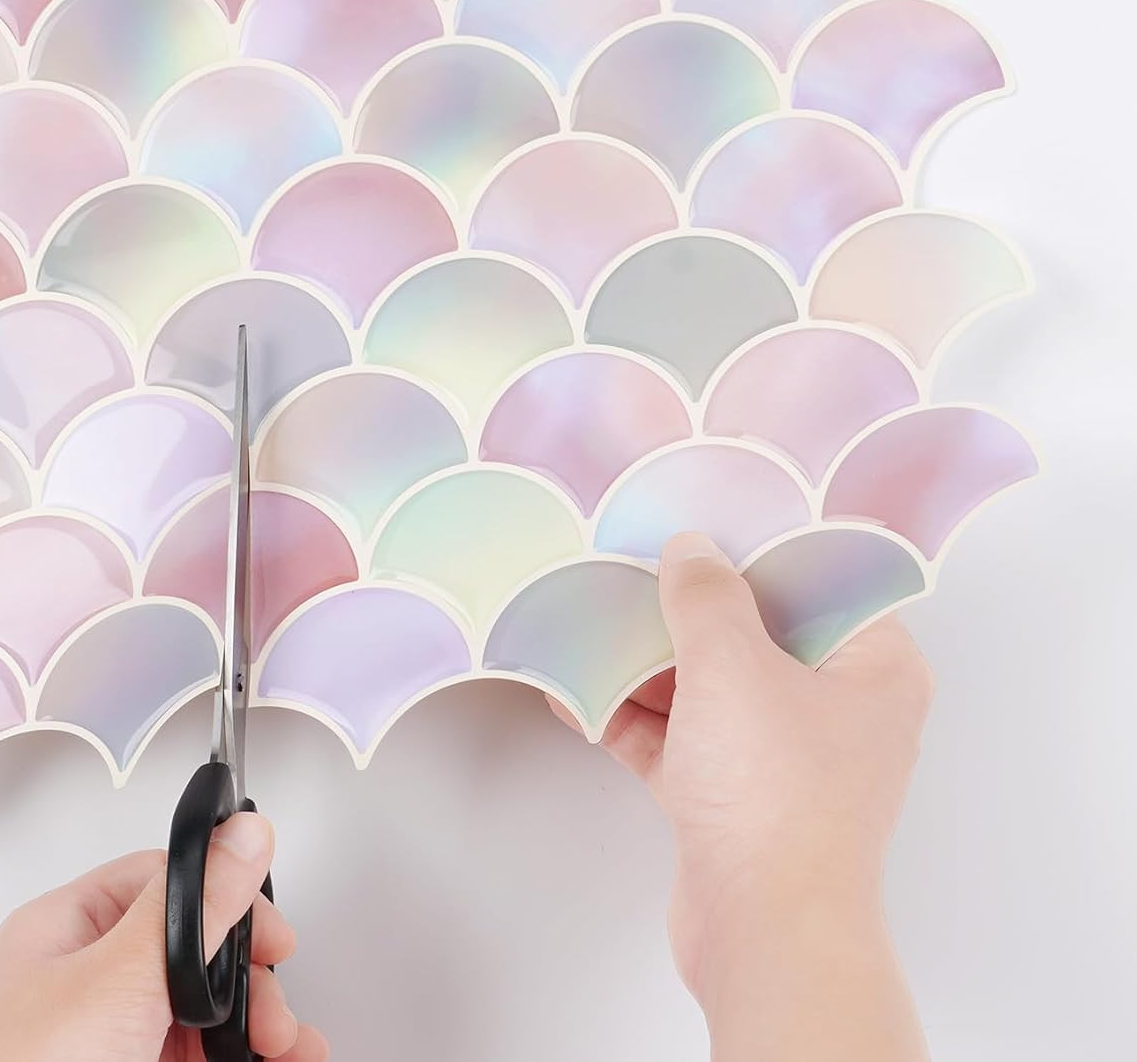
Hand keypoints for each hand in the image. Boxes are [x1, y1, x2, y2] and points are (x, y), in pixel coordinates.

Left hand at [0, 813, 326, 1061]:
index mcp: (64, 933)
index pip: (161, 883)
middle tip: (275, 1013)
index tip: (272, 933)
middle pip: (188, 955)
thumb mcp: (117, 980)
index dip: (225, 900)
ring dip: (255, 1028)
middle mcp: (80, 985)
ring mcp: (100, 1043)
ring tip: (290, 1049)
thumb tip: (241, 836)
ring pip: (197, 1016)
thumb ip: (188, 908)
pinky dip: (237, 1059)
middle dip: (248, 981)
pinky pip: (191, 1059)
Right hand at [552, 532, 933, 1061]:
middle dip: (684, 608)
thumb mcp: (732, 666)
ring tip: (587, 625)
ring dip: (647, 663)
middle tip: (629, 568)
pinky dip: (633, 718)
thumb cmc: (774, 793)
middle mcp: (837, 707)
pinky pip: (681, 737)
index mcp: (873, 666)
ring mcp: (784, 755)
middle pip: (754, 631)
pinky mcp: (736, 797)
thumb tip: (690, 549)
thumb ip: (705, 596)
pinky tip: (577, 696)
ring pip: (710, 684)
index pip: (819, 580)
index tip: (700, 518)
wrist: (763, 931)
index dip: (757, 546)